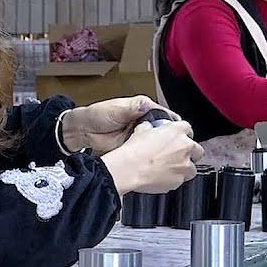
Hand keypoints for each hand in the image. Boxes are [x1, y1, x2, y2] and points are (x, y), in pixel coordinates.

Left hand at [60, 96, 182, 155]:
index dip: (174, 124)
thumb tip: (147, 105)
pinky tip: (157, 160)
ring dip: (162, 149)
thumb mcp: (117, 109)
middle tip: (179, 146)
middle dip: (171, 139)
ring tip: (171, 155)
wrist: (83, 132)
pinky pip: (146, 153)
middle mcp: (143, 122)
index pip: (165, 116)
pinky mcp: (133, 148)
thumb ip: (133, 108)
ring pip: (156, 144)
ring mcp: (138, 136)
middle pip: (164, 131)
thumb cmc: (97, 115)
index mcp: (142, 109)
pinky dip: (151, 157)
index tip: (183, 131)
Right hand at [100, 121, 203, 195]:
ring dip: (184, 168)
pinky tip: (162, 177)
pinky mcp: (178, 181)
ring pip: (192, 168)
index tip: (178, 138)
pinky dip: (174, 179)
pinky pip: (180, 181)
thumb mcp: (141, 130)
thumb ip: (150, 127)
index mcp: (177, 131)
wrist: (129, 168)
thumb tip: (148, 128)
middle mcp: (185, 148)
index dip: (183, 134)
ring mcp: (184, 166)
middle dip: (190, 153)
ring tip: (170, 169)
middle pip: (197, 150)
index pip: (188, 128)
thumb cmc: (134, 150)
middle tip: (178, 155)